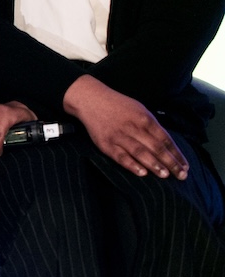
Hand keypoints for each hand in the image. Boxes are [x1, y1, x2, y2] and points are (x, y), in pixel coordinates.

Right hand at [64, 75, 188, 179]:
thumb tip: (167, 144)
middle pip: (156, 147)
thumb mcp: (139, 109)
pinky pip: (120, 156)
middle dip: (170, 162)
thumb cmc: (118, 105)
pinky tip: (142, 173)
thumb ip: (152, 126)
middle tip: (181, 176)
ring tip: (165, 176)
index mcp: (144, 119)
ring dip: (154, 165)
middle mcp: (133, 127)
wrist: (90, 99)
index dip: (176, 153)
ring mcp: (119, 136)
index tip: (185, 166)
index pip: (165, 139)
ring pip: (140, 152)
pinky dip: (131, 165)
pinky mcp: (105, 143)